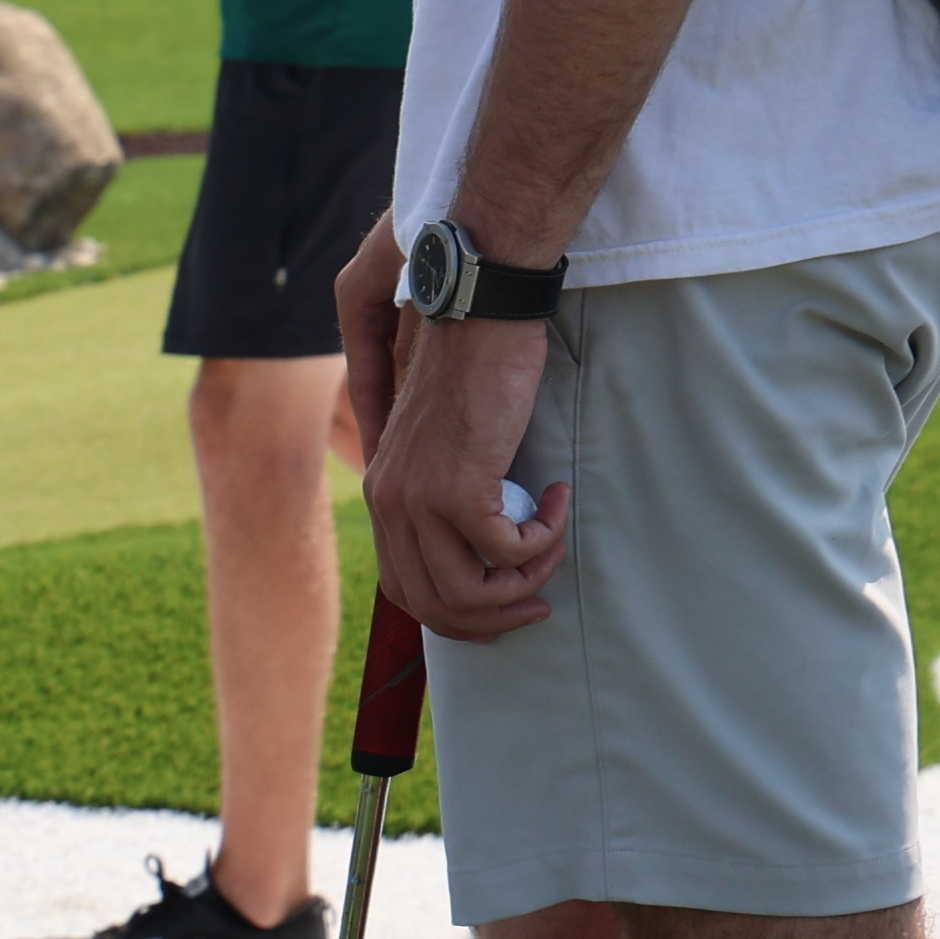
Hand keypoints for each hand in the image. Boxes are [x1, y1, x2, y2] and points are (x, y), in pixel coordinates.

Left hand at [354, 290, 568, 641]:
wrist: (477, 321)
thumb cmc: (473, 373)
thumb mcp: (444, 442)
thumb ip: (444, 492)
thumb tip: (479, 542)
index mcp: (381, 496)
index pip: (401, 588)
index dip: (453, 614)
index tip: (501, 607)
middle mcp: (389, 503)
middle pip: (431, 603)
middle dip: (492, 617)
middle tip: (539, 601)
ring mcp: (419, 498)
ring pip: (467, 591)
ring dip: (523, 584)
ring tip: (553, 550)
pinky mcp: (458, 487)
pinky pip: (507, 549)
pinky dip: (543, 539)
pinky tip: (558, 501)